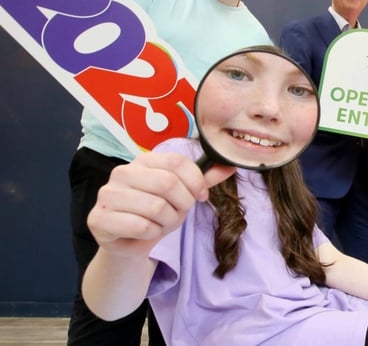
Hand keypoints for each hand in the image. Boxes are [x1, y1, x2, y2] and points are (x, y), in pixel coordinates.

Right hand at [87, 152, 234, 258]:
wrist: (130, 244)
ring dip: (167, 222)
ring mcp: (107, 194)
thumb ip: (203, 179)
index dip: (196, 181)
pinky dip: (152, 234)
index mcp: (143, 161)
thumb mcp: (183, 195)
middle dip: (182, 204)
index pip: (177, 161)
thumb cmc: (157, 214)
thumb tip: (230, 164)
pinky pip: (140, 226)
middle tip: (179, 213)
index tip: (200, 196)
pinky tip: (146, 233)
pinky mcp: (99, 218)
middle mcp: (122, 172)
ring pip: (156, 207)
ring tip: (160, 224)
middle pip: (168, 183)